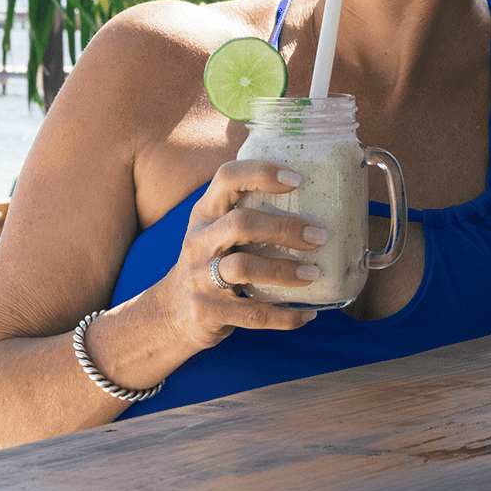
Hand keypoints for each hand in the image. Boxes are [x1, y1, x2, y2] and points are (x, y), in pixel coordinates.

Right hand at [153, 160, 324, 352]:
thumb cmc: (210, 262)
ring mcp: (201, 278)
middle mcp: (199, 241)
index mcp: (205, 213)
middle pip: (240, 223)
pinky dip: (285, 316)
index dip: (261, 173)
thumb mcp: (216, 231)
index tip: (296, 178)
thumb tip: (316, 201)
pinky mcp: (209, 312)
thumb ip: (250, 214)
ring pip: (243, 268)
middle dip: (284, 228)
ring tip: (313, 273)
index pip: (227, 178)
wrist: (172, 313)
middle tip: (319, 236)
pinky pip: (253, 314)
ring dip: (284, 270)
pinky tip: (307, 314)